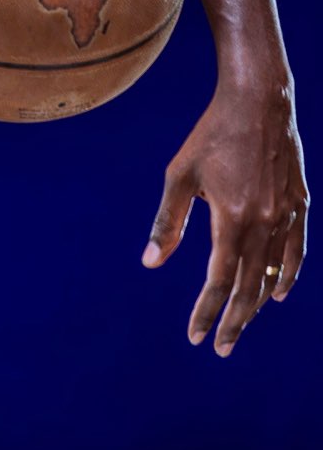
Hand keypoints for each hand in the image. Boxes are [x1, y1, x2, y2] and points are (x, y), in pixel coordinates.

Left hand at [142, 79, 307, 355]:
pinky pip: (296, 251)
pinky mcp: (300, 204)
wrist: (259, 100)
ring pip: (273, 273)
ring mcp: (286, 215)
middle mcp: (263, 222)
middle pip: (248, 287)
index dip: (206, 312)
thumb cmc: (211, 134)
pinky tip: (277, 292)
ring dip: (256, 303)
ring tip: (241, 323)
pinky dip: (287, 275)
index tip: (195, 337)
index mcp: (231, 218)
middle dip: (233, 321)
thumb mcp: (180, 175)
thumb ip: (167, 222)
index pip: (218, 281)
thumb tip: (150, 263)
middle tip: (221, 349)